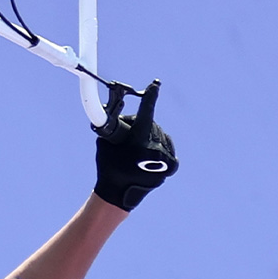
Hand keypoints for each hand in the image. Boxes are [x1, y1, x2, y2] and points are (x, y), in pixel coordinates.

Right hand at [94, 81, 177, 210]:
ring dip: (150, 136)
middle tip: (129, 138)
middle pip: (151, 125)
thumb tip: (111, 107)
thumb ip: (111, 123)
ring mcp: (165, 158)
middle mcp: (155, 149)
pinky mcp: (172, 166)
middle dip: (141, 127)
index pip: (145, 113)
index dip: (150, 96)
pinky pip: (167, 147)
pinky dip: (159, 146)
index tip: (155, 84)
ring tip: (139, 149)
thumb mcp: (105, 142)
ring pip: (160, 135)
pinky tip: (150, 154)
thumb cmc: (109, 166)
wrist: (119, 194)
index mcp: (139, 141)